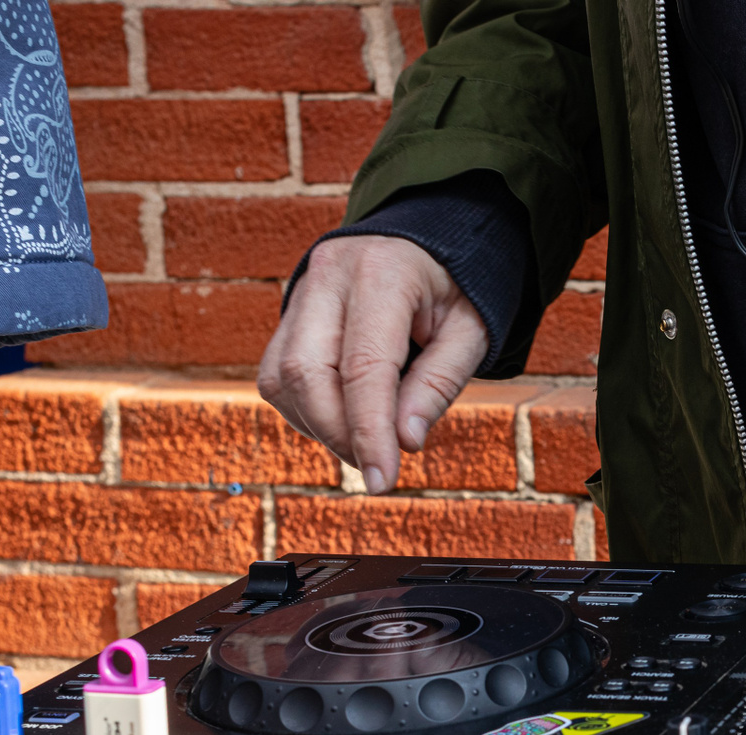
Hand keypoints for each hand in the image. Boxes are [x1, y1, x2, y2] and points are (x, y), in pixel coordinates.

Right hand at [257, 236, 487, 493]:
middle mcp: (329, 276)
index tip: (381, 480)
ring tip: (366, 436)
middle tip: (376, 464)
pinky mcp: (286, 313)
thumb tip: (404, 441)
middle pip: (305, 374)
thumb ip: (438, 384)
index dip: (368, 432)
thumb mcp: (470, 331)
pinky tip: (342, 415)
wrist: (424, 243)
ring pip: (280, 379)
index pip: (363, 367)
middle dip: (337, 434)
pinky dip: (304, 411)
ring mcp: (300, 291)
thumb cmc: (453, 289)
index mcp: (383, 274)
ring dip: (319, 426)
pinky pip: (274, 376)